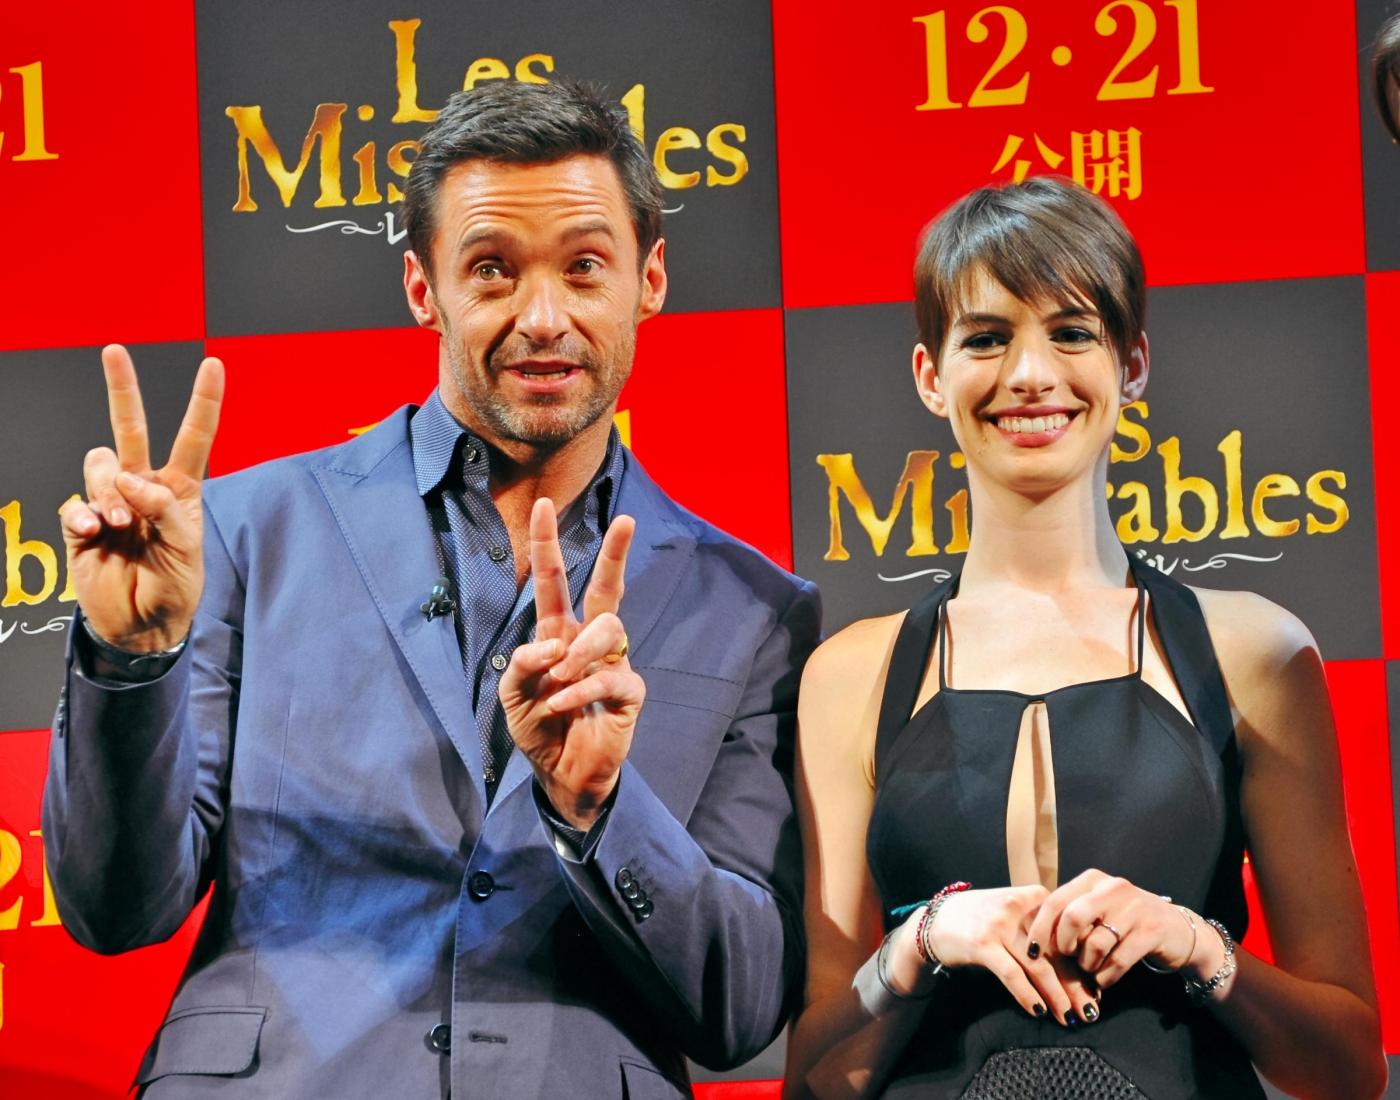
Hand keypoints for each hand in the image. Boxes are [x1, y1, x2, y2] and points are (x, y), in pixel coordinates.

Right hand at [58, 345, 224, 651]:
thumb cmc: (174, 585)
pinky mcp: (80, 522)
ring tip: (120, 526)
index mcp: (179, 489)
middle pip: (130, 427)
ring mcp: (108, 502)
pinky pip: (74, 501)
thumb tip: (129, 478)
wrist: (140, 624)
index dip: (204, 401)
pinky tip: (94, 534)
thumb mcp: (186, 549)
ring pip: (99, 464)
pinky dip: (83, 515)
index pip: (194, 437)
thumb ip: (164, 509)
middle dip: (122, 388)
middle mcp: (143, 486)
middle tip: (115, 350)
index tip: (214, 363)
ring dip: (108, 490)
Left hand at [498, 497, 643, 829]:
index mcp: (558, 634)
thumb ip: (521, 664)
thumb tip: (552, 645)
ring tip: (557, 681)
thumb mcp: (511, 696)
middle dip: (616, 554)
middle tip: (626, 520)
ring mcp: (613, 664)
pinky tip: (562, 705)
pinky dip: (580, 690)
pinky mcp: (628, 693)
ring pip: (610, 628)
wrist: (561, 775)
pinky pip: (611, 676)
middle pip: (607, 589)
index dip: (547, 544)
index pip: (554, 582)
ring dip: (577, 653)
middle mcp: (588, 642)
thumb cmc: (538, 728)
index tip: (544, 505)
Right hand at [919, 884, 1094, 1024]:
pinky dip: (1028, 995)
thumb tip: (1077, 959)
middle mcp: (1019, 908)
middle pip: (1057, 952)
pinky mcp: (983, 944)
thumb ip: (1041, 926)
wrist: (936, 920)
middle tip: (1091, 1011)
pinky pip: (1012, 974)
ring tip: (1069, 1018)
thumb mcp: (1014, 911)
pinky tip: (1038, 1011)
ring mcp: (1000, 925)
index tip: (1096, 988)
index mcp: (1032, 897)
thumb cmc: (980, 919)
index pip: (1067, 934)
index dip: (1083, 963)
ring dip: (1057, 996)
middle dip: (1076, 986)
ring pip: (1038, 967)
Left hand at [1027, 869, 1208, 992]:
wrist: (1177, 930)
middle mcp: (1113, 888)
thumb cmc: (1125, 922)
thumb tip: (1034, 940)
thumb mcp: (1097, 910)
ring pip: (1094, 943)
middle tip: (1068, 958)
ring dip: (1087, 965)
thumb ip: (1069, 916)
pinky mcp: (1152, 931)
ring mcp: (1134, 908)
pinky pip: (1117, 961)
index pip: (1055, 901)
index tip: (1032, 951)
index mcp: (1093, 879)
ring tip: (1091, 968)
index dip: (1040, 929)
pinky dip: (1106, 976)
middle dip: (1064, 946)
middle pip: (1072, 919)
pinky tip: (1104, 979)